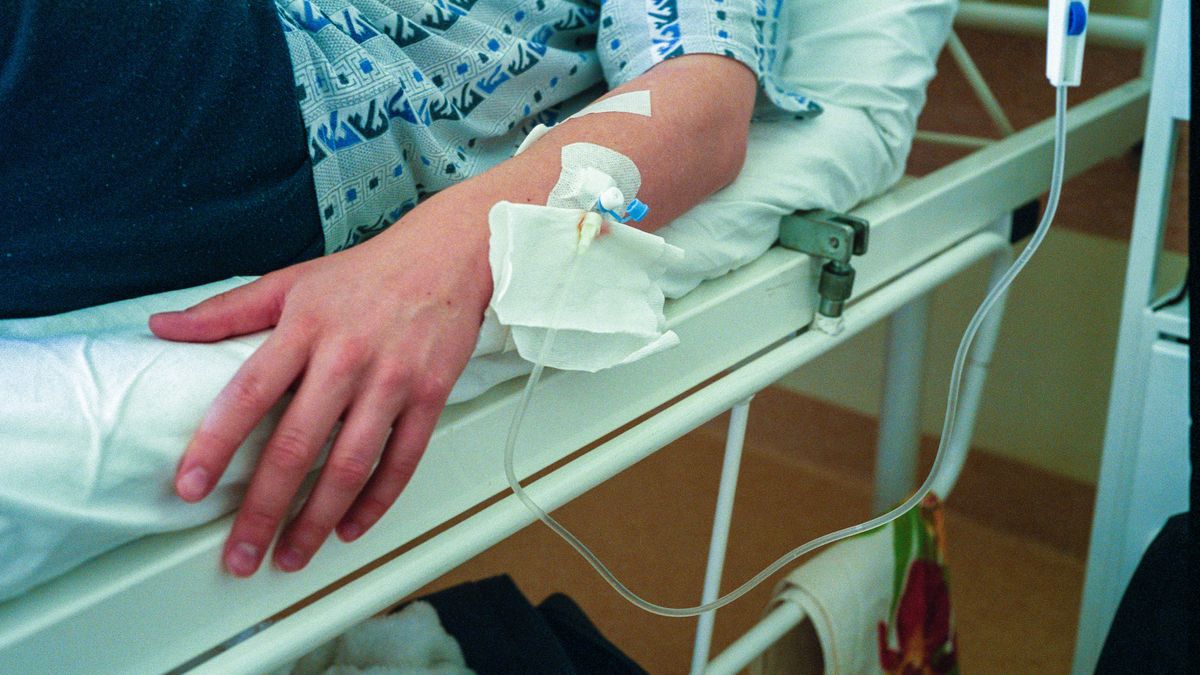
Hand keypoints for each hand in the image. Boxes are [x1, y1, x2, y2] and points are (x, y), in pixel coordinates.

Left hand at [150, 190, 491, 575]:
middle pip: (298, 446)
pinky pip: (402, 461)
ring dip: (317, 519)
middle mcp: (347, 358)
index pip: (249, 395)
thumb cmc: (367, 273)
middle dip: (264, 509)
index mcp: (305, 329)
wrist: (449, 255)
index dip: (214, 446)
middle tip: (239, 555)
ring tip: (291, 555)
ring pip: (350, 465)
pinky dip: (376, 502)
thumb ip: (227, 311)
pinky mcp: (430, 396)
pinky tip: (350, 528)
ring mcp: (392, 381)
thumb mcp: (291, 281)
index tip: (189, 488)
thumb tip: (163, 326)